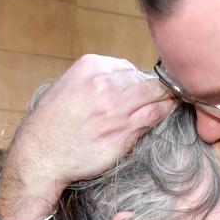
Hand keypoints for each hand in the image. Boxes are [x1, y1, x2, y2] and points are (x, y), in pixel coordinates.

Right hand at [0, 54, 176, 219]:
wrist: (42, 153)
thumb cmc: (54, 123)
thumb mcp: (70, 86)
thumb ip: (96, 80)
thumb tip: (124, 80)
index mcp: (90, 66)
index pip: (128, 67)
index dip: (138, 79)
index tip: (143, 88)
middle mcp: (105, 83)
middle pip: (145, 79)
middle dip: (157, 87)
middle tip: (170, 92)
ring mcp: (116, 106)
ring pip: (155, 94)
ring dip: (167, 97)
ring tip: (176, 99)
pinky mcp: (124, 130)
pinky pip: (154, 115)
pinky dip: (165, 112)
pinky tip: (169, 111)